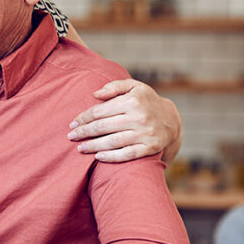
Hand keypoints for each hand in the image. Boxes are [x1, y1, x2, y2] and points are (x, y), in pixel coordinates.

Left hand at [67, 79, 181, 163]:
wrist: (172, 120)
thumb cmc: (146, 101)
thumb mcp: (134, 87)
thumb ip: (114, 87)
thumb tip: (94, 95)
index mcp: (132, 101)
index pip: (100, 111)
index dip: (83, 118)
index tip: (73, 124)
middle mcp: (139, 117)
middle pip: (103, 127)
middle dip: (84, 132)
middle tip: (71, 137)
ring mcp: (145, 134)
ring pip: (113, 141)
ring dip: (93, 146)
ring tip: (80, 148)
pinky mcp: (150, 148)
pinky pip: (128, 154)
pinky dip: (112, 157)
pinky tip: (98, 157)